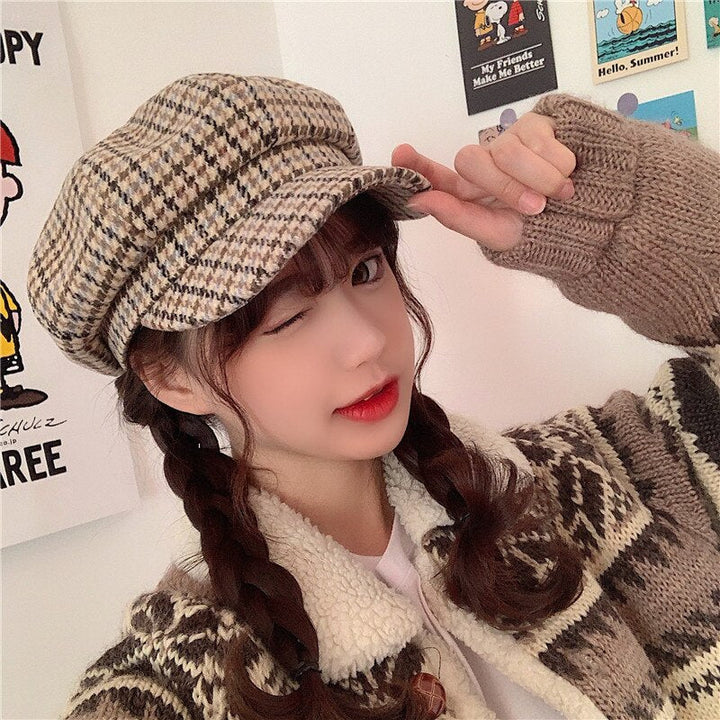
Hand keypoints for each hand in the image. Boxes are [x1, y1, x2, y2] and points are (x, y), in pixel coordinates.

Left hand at [392, 112, 575, 250]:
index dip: (417, 165)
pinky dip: (558, 163)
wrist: (598, 218)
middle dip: (506, 187)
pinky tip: (569, 173)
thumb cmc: (546, 232)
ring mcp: (511, 142)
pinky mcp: (539, 125)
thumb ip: (457, 218)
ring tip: (560, 195)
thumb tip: (418, 200)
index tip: (401, 153)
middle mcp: (487, 165)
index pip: (437, 176)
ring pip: (508, 150)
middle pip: (471, 161)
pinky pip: (539, 139)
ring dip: (540, 179)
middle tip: (536, 208)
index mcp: (472, 195)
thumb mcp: (500, 235)